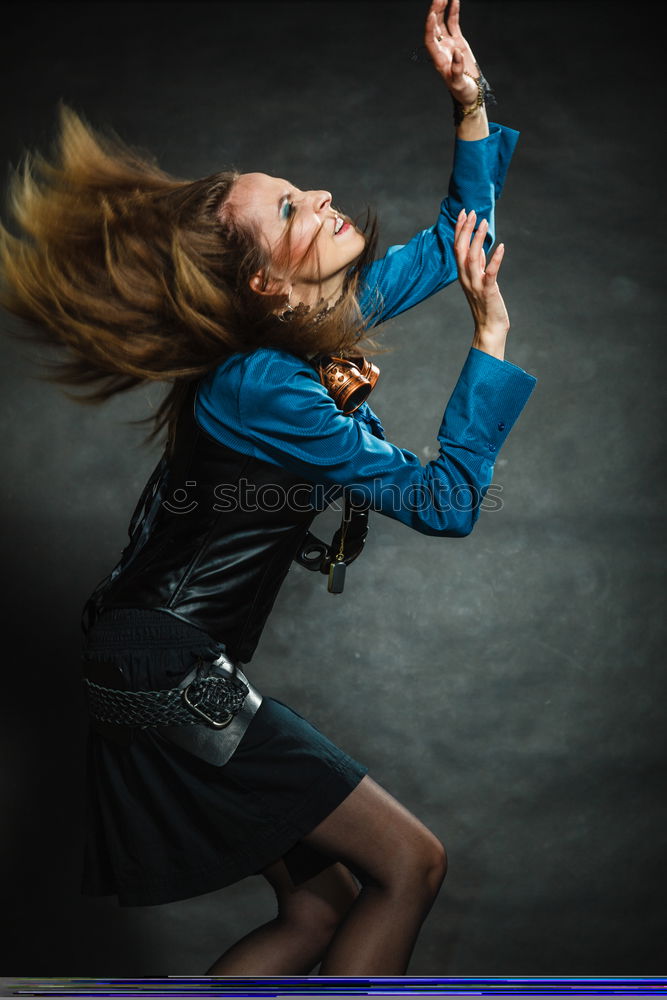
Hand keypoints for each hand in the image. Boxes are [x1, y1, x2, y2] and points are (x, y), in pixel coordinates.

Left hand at [424, 0, 479, 106]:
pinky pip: (453, 23)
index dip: (430, 28)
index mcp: (438, 60)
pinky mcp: (458, 41)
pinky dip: (453, 11)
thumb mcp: (460, 84)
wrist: (471, 92)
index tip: (432, 15)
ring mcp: (449, 44)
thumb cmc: (463, 92)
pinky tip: (454, 0)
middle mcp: (441, 49)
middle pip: (434, 27)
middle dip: (435, 12)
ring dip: (442, 8)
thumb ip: (456, 71)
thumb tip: (456, 53)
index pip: (430, 40)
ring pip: (442, 22)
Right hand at [454, 209, 508, 356]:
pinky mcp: (488, 291)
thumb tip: (480, 247)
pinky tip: (501, 246)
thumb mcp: (479, 280)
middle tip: (472, 212)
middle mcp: (465, 278)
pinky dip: (495, 259)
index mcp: (462, 274)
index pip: (457, 247)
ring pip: (473, 257)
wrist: (488, 327)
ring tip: (484, 222)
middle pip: (461, 249)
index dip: (460, 230)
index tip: (464, 213)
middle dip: (465, 229)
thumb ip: (478, 264)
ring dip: (478, 238)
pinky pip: (490, 272)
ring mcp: (475, 284)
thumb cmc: (485, 304)